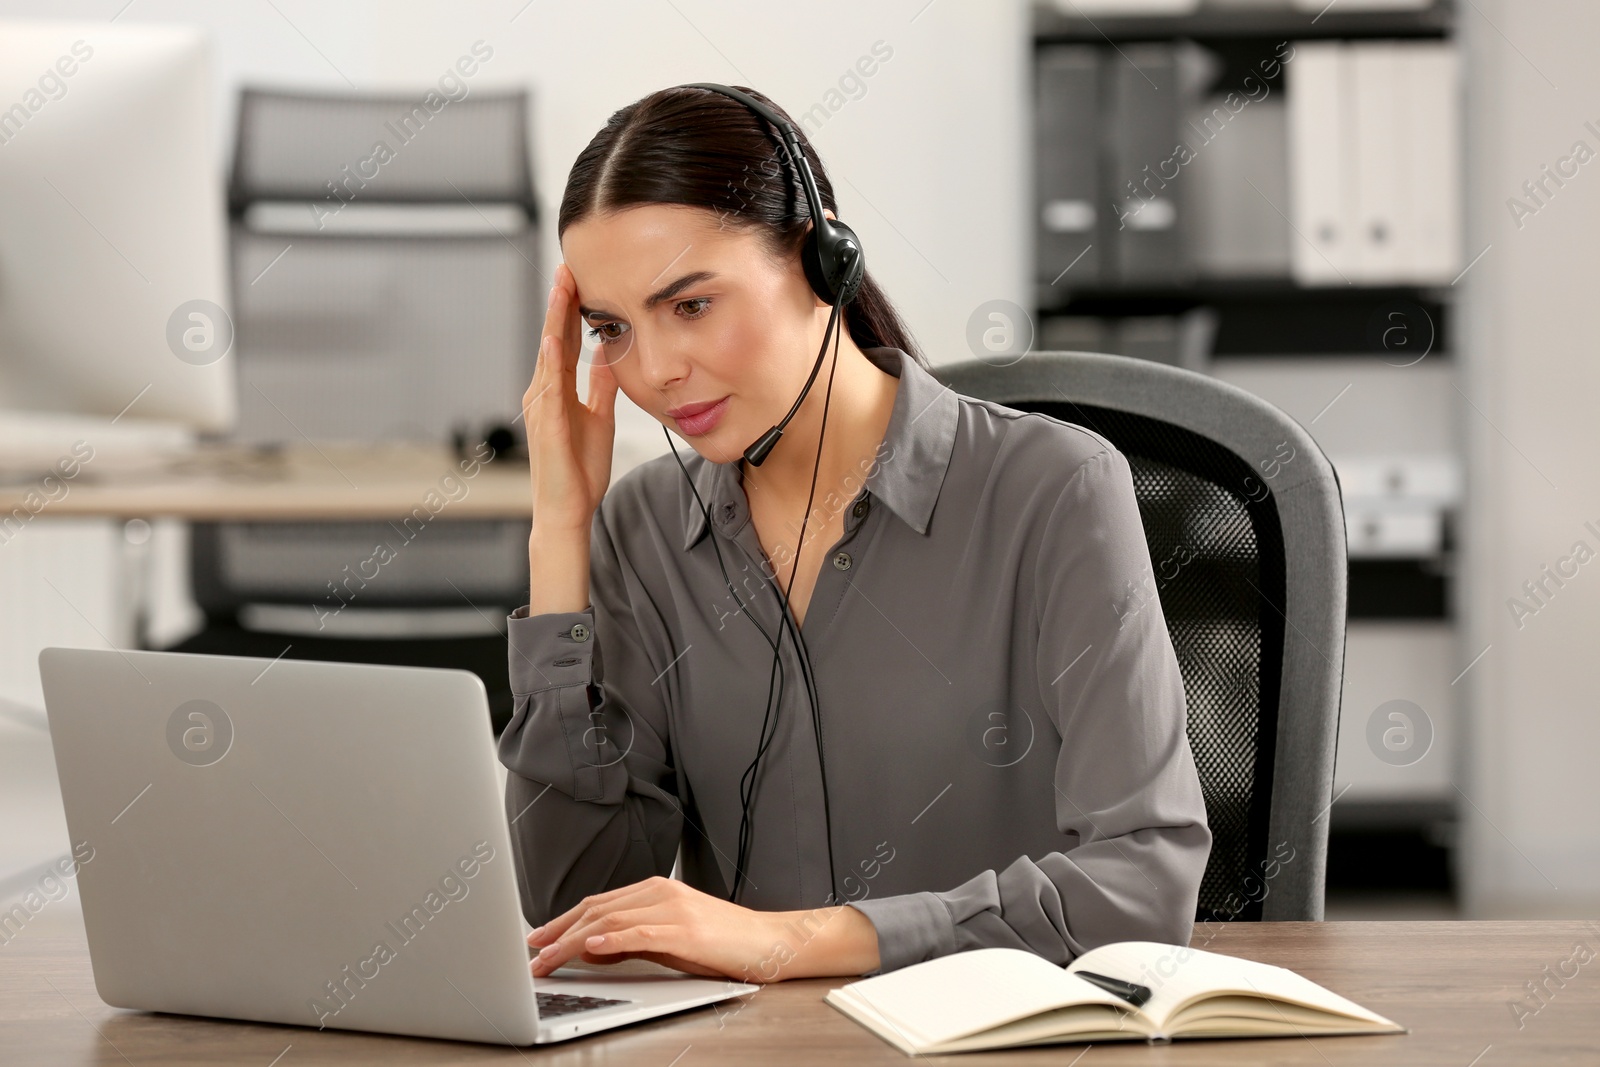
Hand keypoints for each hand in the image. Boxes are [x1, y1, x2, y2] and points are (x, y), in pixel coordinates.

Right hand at [524, 262, 619, 532]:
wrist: (568, 509)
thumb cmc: (579, 470)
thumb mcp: (600, 418)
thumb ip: (601, 387)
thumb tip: (610, 355)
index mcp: (557, 391)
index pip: (564, 340)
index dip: (571, 309)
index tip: (579, 277)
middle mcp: (544, 393)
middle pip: (553, 337)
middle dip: (560, 302)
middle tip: (568, 265)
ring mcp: (542, 408)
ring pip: (548, 354)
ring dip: (554, 319)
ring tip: (561, 287)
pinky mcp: (547, 426)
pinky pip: (549, 388)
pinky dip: (550, 362)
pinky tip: (554, 339)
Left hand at [525, 875, 880, 983]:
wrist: (770, 942)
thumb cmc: (723, 944)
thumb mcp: (670, 940)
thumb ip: (632, 939)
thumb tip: (591, 948)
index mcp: (655, 892)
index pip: (597, 904)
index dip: (562, 921)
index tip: (536, 939)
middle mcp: (660, 893)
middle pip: (597, 909)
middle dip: (557, 932)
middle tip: (530, 953)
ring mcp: (673, 908)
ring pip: (610, 920)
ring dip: (572, 941)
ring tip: (547, 958)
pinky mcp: (686, 929)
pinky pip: (641, 933)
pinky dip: (612, 940)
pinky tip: (589, 948)